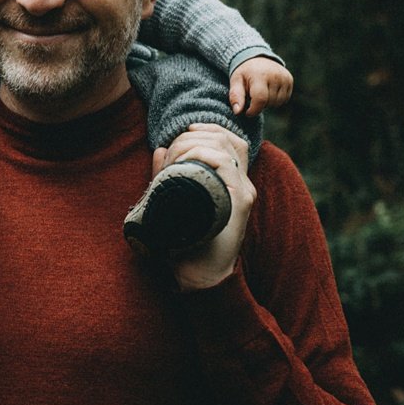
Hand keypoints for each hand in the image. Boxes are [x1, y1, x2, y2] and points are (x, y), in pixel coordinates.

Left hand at [151, 123, 254, 290]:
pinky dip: (203, 155)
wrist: (199, 275)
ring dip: (195, 143)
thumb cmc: (185, 241)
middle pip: (226, 138)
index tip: (185, 131)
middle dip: (194, 135)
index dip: (208, 129)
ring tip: (175, 156)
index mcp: (232, 181)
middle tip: (173, 147)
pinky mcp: (240, 202)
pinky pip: (225, 165)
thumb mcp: (174, 199)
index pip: (230, 140)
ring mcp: (244, 192)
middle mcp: (243, 183)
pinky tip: (187, 160)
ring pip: (225, 147)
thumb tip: (159, 149)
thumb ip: (168, 175)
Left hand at [229, 56, 293, 116]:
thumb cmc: (244, 73)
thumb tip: (237, 111)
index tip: (248, 112)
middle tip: (253, 95)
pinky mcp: (290, 79)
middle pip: (269, 102)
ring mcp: (284, 77)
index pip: (260, 99)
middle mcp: (275, 75)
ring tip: (261, 92)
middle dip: (260, 104)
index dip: (254, 110)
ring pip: (278, 103)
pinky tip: (269, 91)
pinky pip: (285, 99)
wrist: (256, 58)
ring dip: (268, 103)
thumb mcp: (235, 82)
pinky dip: (276, 99)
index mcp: (259, 75)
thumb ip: (235, 96)